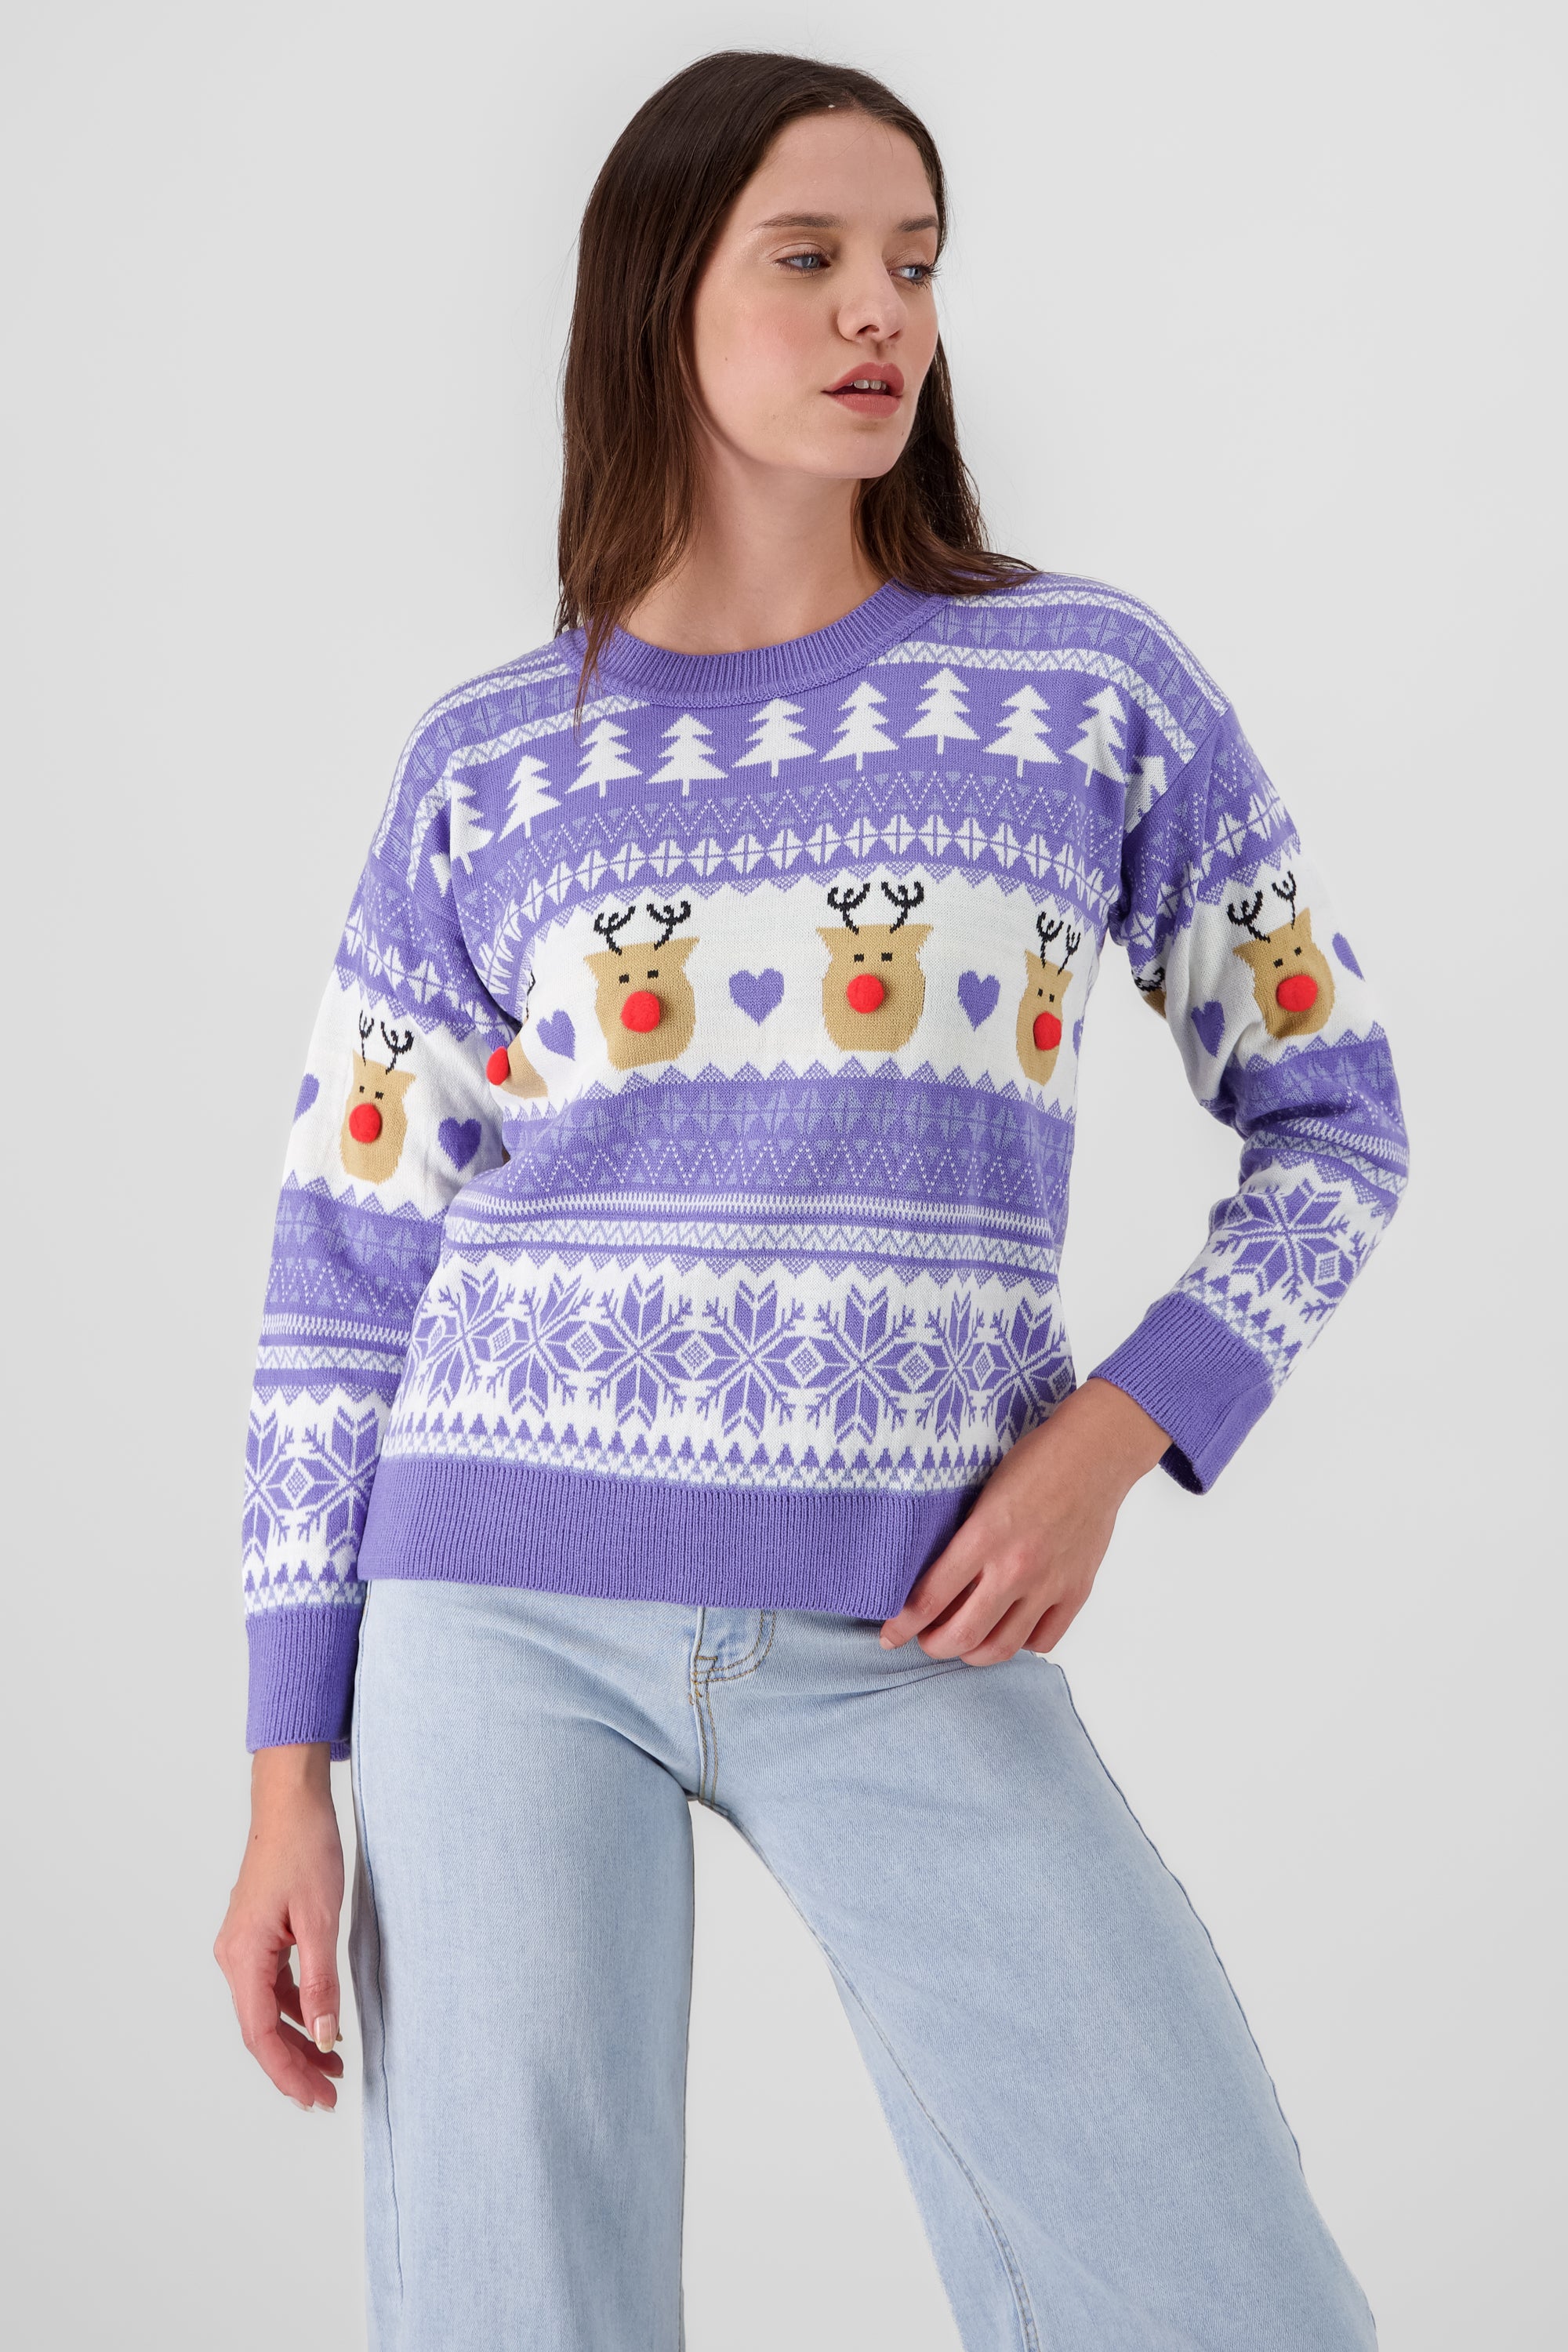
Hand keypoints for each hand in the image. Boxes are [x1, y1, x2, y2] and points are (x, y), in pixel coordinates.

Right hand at [214, 1743, 345, 2110]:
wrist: (291, 1801)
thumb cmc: (304, 1848)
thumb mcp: (321, 1920)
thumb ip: (321, 1983)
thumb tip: (326, 2037)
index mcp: (243, 1956)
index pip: (260, 2034)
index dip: (288, 2071)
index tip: (316, 2096)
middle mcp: (234, 1956)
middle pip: (261, 2028)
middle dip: (294, 2064)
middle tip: (329, 2092)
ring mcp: (243, 1946)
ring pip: (267, 2010)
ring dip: (298, 2039)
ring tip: (332, 2066)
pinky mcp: (258, 1935)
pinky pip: (273, 1986)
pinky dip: (297, 2008)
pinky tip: (322, 2021)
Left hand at [879, 1377, 1168, 1665]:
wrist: (1096, 1452)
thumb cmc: (1035, 1461)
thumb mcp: (982, 1492)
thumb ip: (962, 1537)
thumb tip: (933, 1578)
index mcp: (984, 1536)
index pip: (930, 1598)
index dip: (902, 1624)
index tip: (889, 1634)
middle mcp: (1015, 1568)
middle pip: (962, 1635)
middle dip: (933, 1645)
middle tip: (924, 1639)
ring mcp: (1049, 1584)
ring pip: (1001, 1647)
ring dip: (972, 1654)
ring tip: (961, 1643)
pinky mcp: (1076, 1591)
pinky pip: (1042, 1640)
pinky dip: (1020, 1644)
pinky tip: (1008, 1628)